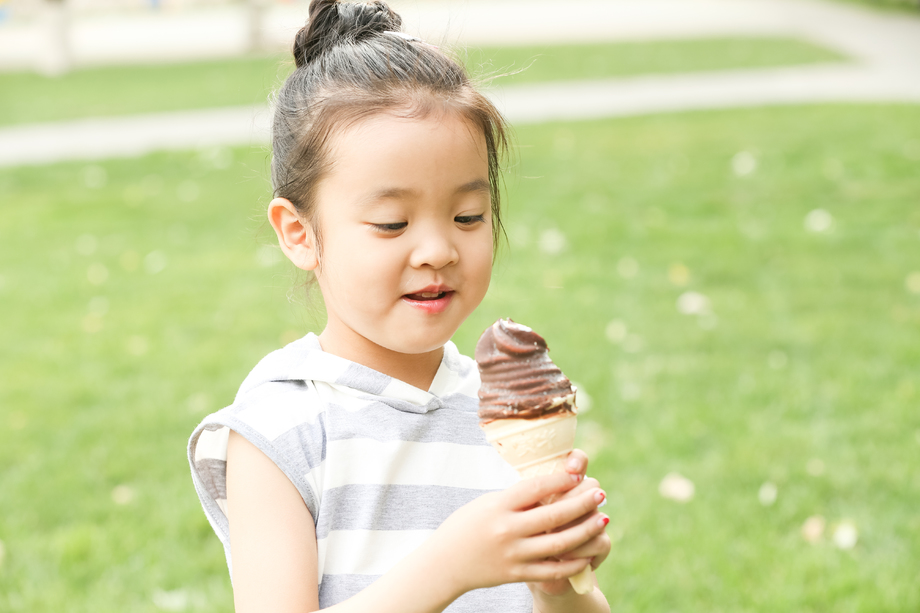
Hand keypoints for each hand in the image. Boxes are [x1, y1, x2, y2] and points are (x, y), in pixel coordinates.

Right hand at [423, 471, 608, 597]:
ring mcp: (513, 554)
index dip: (560, 480)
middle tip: (600, 494)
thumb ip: (516, 499)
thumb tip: (551, 487)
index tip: (578, 475)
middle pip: (553, 515)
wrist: (445, 563)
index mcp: (498, 506)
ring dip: (585, 531)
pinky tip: (587, 553)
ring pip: (559, 544)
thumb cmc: (466, 525)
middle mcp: (507, 530)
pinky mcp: (516, 574)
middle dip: (582, 503)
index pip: (535, 488)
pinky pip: (552, 570)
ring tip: (602, 519)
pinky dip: (572, 562)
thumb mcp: (487, 503)